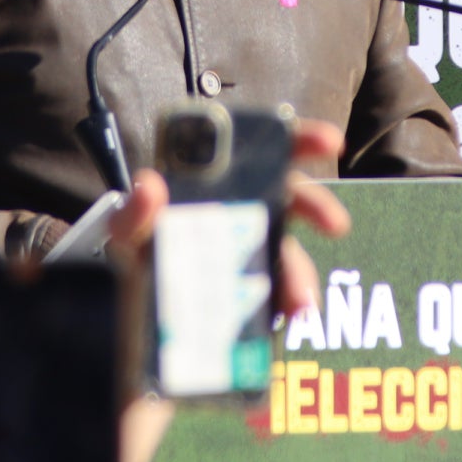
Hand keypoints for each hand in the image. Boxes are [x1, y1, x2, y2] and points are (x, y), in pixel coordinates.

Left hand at [107, 119, 351, 322]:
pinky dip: (283, 310)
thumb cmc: (139, 253)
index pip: (268, 151)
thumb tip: (150, 186)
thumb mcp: (129, 233)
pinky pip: (277, 300)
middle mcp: (247, 214)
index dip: (301, 140)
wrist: (126, 306)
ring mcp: (255, 256)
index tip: (329, 141)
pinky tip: (281, 321)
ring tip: (300, 302)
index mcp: (223, 184)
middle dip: (317, 208)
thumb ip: (135, 213)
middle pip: (292, 201)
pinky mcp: (255, 298)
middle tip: (335, 224)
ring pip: (290, 258)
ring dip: (301, 276)